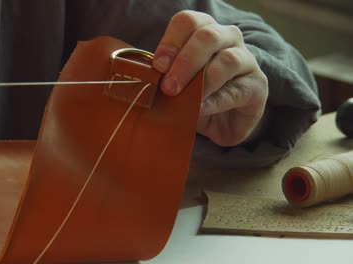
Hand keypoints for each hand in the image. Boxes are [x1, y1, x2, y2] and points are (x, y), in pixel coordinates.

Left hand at [153, 11, 267, 146]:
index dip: (171, 41)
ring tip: (187, 101)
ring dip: (202, 82)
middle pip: (207, 36)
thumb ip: (164, 76)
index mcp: (204, 30)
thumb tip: (141, 77)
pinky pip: (236, 89)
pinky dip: (215, 101)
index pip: (188, 21)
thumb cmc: (197, 96)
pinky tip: (201, 109)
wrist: (224, 122)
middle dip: (184, 63)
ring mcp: (246, 60)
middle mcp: (228, 38)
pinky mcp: (257, 86)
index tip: (158, 66)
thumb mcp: (177, 84)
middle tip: (169, 88)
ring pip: (228, 60)